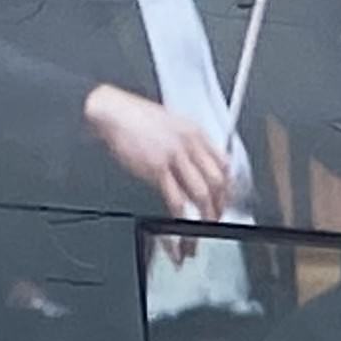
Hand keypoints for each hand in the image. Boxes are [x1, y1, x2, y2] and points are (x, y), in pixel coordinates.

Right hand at [84, 85, 235, 217]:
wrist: (112, 110)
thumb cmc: (136, 118)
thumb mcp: (172, 125)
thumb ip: (189, 146)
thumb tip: (198, 169)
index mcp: (196, 133)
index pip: (224, 165)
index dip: (229, 187)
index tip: (226, 200)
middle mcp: (190, 144)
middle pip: (217, 182)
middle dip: (220, 205)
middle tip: (217, 218)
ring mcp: (175, 156)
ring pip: (202, 194)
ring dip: (205, 216)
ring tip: (202, 229)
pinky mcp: (157, 168)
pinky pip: (176, 200)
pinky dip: (181, 218)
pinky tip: (181, 227)